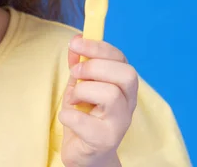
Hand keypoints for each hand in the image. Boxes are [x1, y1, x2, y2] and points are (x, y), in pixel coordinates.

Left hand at [58, 34, 138, 166]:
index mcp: (123, 86)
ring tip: (73, 99)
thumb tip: (76, 42)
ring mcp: (119, 123)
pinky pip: (86, 123)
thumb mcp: (80, 86)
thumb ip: (79, 65)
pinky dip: (69, 115)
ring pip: (111, 95)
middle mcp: (128, 103)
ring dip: (82, 91)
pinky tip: (68, 116)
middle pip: (126, 74)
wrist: (87, 155)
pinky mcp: (105, 141)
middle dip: (95, 67)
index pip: (120, 58)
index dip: (98, 47)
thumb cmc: (85, 117)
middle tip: (75, 74)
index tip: (75, 43)